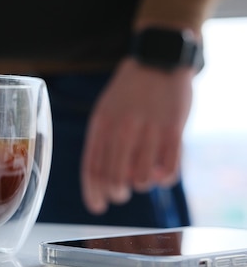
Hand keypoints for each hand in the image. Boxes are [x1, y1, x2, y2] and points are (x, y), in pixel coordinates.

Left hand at [81, 58, 194, 213]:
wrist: (157, 59)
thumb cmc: (128, 91)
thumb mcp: (105, 111)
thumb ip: (102, 141)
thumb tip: (103, 178)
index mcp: (101, 124)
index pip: (92, 167)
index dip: (93, 192)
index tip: (97, 206)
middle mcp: (122, 128)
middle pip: (114, 177)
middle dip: (116, 193)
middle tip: (120, 194)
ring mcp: (148, 129)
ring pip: (140, 178)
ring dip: (141, 185)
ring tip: (143, 177)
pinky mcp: (174, 129)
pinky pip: (169, 170)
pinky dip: (163, 179)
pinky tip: (160, 172)